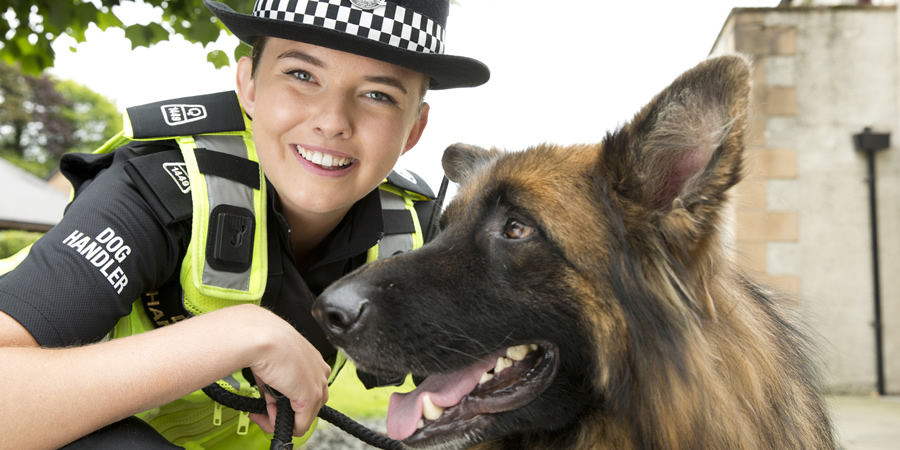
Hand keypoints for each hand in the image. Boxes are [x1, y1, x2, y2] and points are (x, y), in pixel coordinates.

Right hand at [243, 307, 330, 435]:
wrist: (262, 336)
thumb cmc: (263, 340)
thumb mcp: (272, 361)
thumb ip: (277, 381)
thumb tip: (272, 397)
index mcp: (312, 359)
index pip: (305, 387)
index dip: (284, 398)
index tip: (268, 399)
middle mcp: (319, 371)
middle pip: (308, 403)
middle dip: (284, 410)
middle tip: (265, 407)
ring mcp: (317, 384)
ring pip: (305, 416)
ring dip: (281, 418)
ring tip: (264, 409)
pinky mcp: (310, 396)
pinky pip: (301, 425)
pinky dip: (283, 426)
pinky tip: (268, 417)